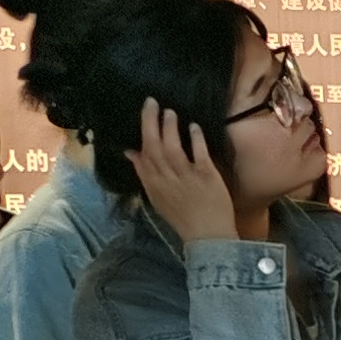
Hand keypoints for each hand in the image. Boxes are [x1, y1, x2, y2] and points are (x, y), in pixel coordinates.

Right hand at [132, 100, 240, 239]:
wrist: (209, 237)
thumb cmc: (184, 218)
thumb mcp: (158, 198)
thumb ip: (145, 174)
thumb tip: (131, 153)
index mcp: (154, 186)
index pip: (143, 155)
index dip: (142, 132)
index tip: (144, 112)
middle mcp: (166, 180)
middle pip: (154, 146)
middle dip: (151, 122)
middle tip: (152, 102)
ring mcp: (186, 177)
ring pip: (173, 147)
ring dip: (170, 127)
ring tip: (170, 112)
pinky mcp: (206, 177)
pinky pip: (198, 153)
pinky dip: (195, 138)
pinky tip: (193, 126)